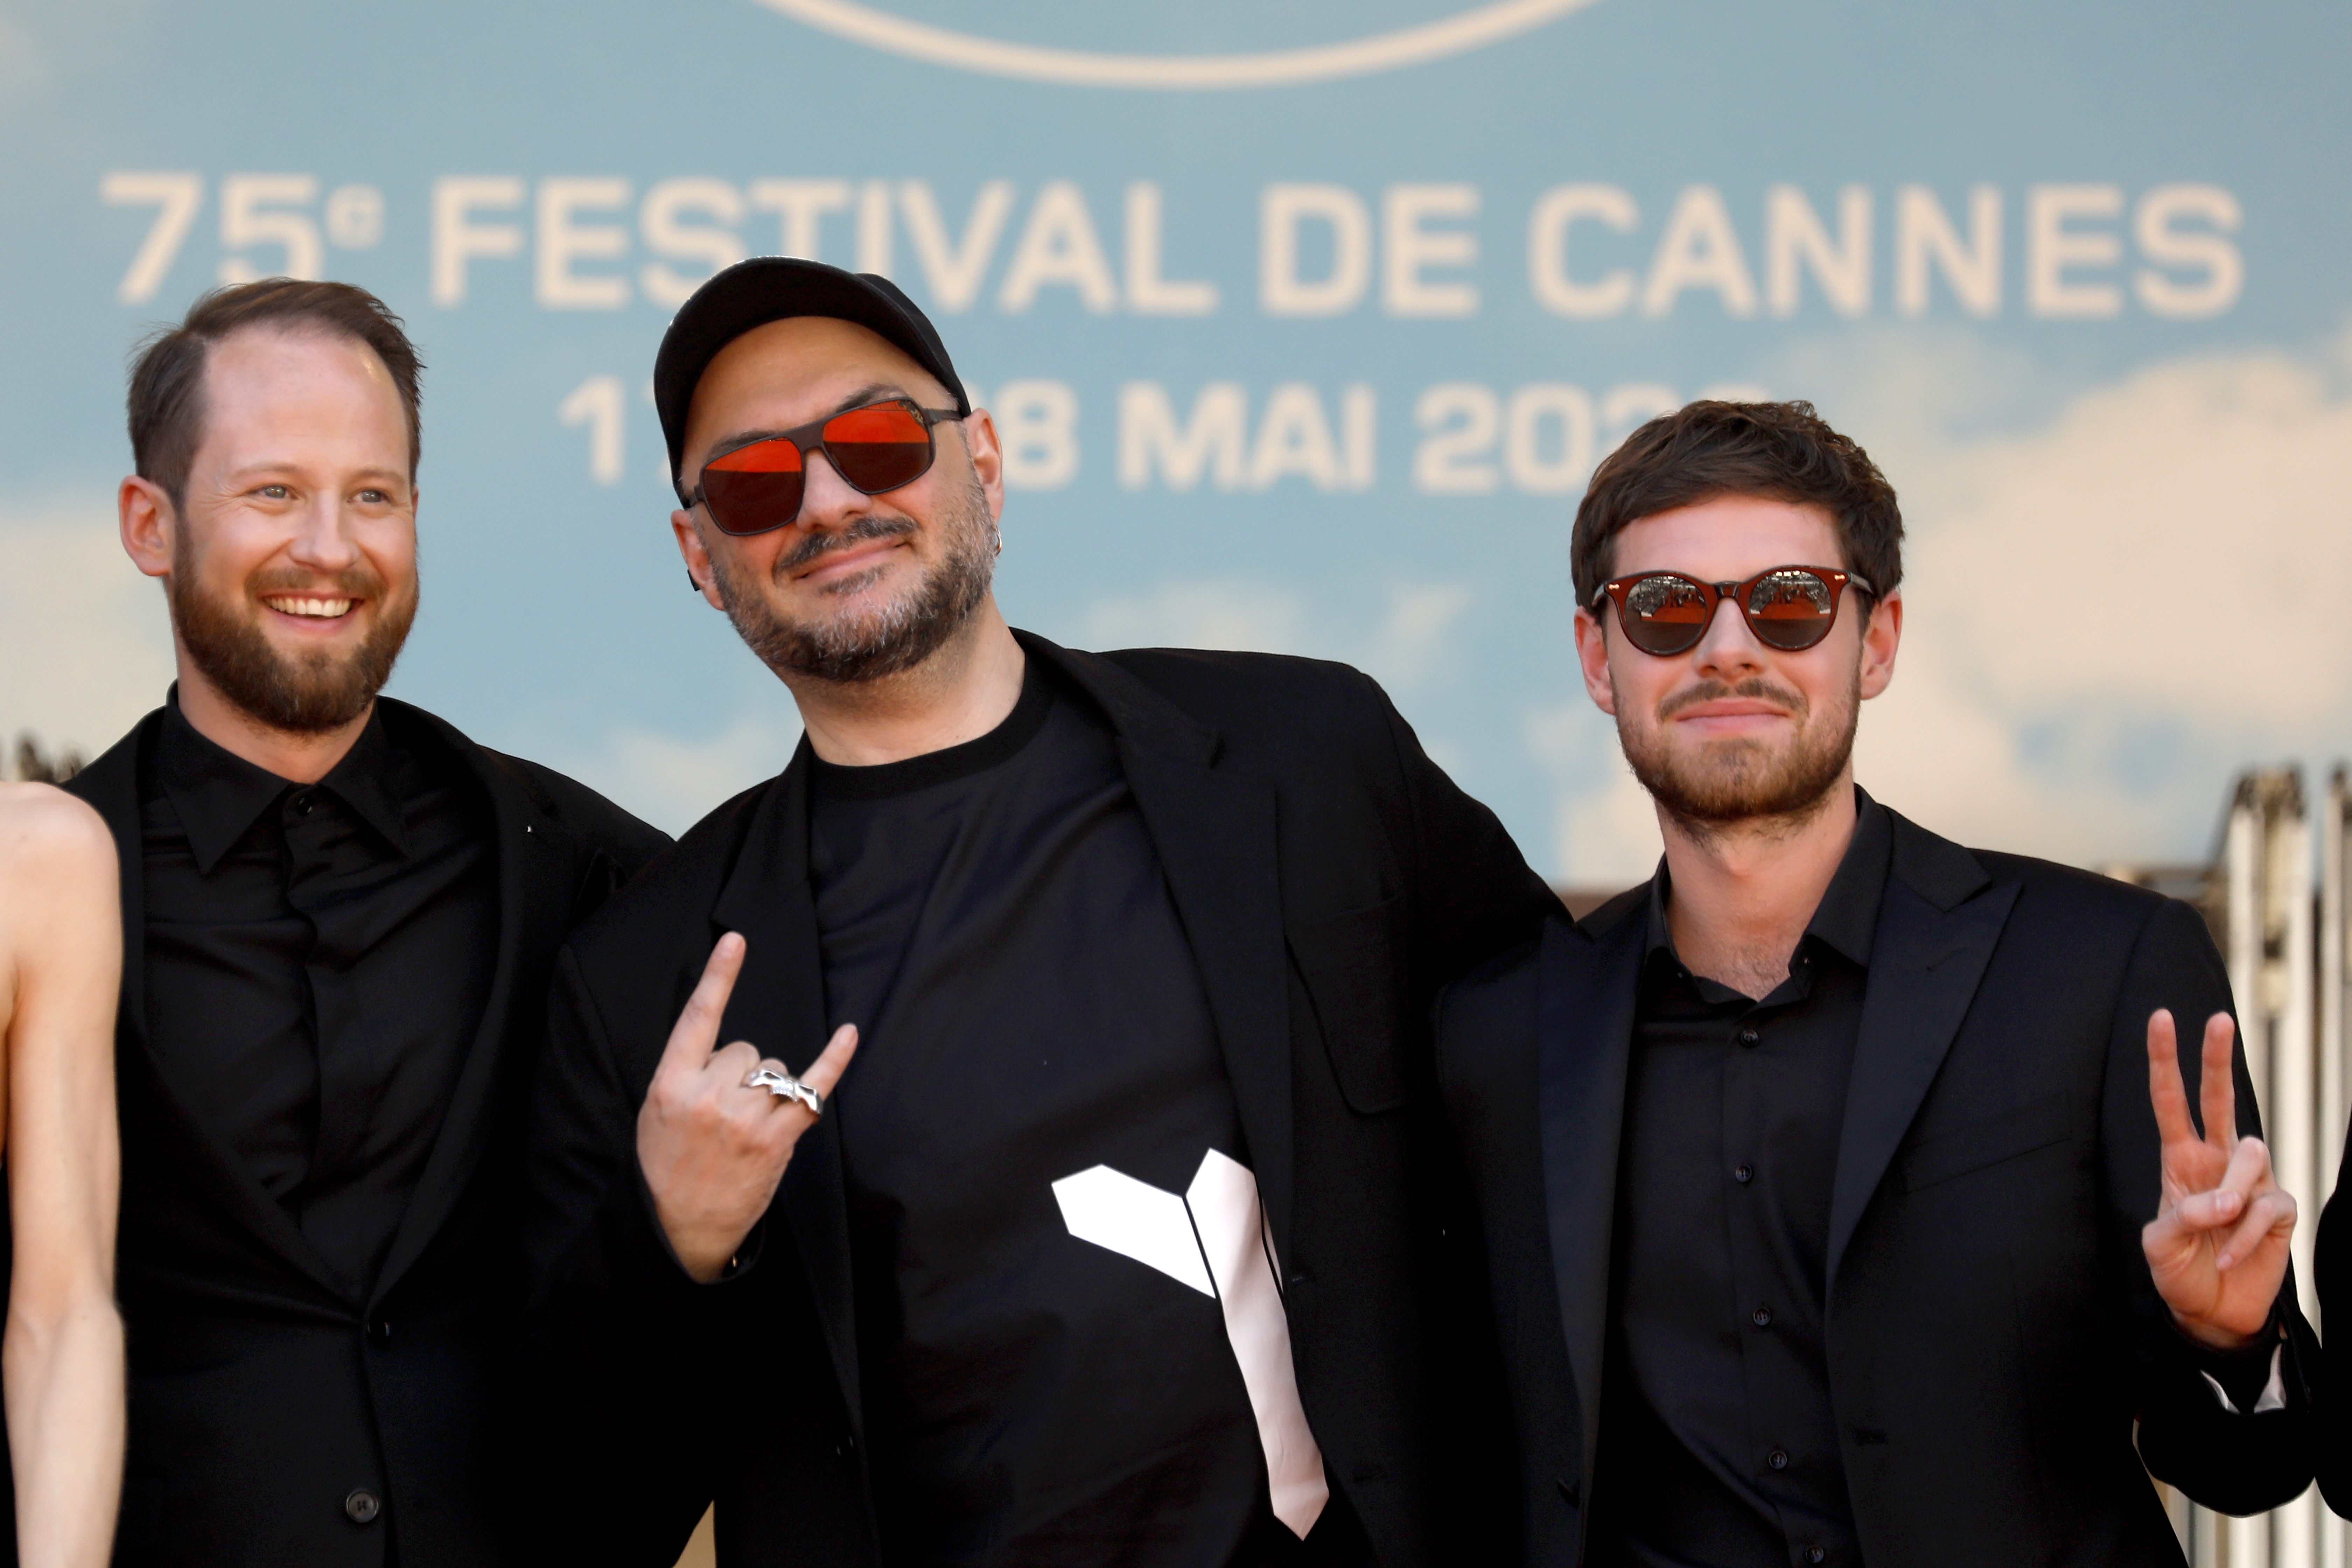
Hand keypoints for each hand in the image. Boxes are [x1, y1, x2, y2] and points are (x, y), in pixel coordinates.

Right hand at [635, 933, 857, 1282]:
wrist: (677, 1229)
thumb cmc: (667, 1167)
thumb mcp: (658, 1114)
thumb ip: (688, 1076)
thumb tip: (731, 1053)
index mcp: (670, 1085)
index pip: (697, 1019)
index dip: (718, 977)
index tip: (736, 940)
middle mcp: (709, 1097)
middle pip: (746, 1050)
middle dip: (742, 1073)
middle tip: (723, 1113)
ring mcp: (745, 1120)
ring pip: (774, 1070)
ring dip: (768, 1089)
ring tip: (744, 1126)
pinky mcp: (776, 1141)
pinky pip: (812, 1092)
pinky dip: (833, 1060)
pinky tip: (848, 1033)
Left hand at [2141, 1008, 2295, 1349]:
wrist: (2210, 1311)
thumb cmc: (2180, 1270)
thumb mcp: (2159, 1245)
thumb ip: (2181, 1218)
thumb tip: (2222, 1202)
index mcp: (2181, 1159)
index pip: (2172, 1102)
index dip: (2164, 1061)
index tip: (2160, 1017)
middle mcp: (2218, 1161)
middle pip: (2220, 1100)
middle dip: (2216, 1058)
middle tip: (2219, 1019)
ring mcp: (2252, 1182)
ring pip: (2251, 1155)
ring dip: (2230, 1193)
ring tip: (2216, 1227)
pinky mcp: (2279, 1209)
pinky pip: (2265, 1209)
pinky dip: (2243, 1236)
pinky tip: (2229, 1256)